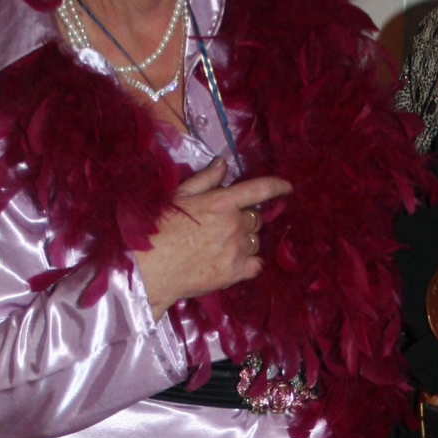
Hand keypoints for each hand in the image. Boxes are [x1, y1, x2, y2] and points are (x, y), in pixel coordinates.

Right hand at [134, 158, 290, 319]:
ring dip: (245, 241)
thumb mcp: (180, 196)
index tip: (287, 187)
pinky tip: (234, 262)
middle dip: (246, 220)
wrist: (150, 267)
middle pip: (256, 219)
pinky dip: (249, 263)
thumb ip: (206, 179)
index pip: (259, 189)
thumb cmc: (160, 228)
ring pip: (255, 242)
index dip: (277, 186)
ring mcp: (236, 250)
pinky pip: (255, 265)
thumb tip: (223, 163)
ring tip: (222, 245)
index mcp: (222, 202)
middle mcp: (234, 225)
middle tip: (225, 225)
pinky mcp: (234, 273)